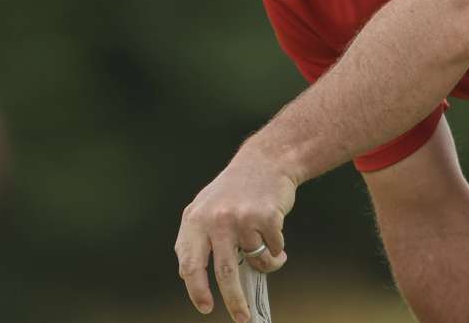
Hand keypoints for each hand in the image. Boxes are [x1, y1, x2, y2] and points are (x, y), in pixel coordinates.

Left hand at [175, 144, 296, 321]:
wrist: (266, 161)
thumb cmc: (235, 189)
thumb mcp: (205, 208)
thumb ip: (197, 239)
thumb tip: (192, 279)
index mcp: (196, 221)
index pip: (190, 265)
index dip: (197, 290)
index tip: (206, 307)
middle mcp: (217, 220)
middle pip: (225, 273)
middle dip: (235, 301)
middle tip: (242, 318)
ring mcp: (243, 218)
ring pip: (257, 261)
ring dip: (266, 264)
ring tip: (269, 253)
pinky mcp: (267, 217)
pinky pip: (274, 250)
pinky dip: (278, 251)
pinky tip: (275, 234)